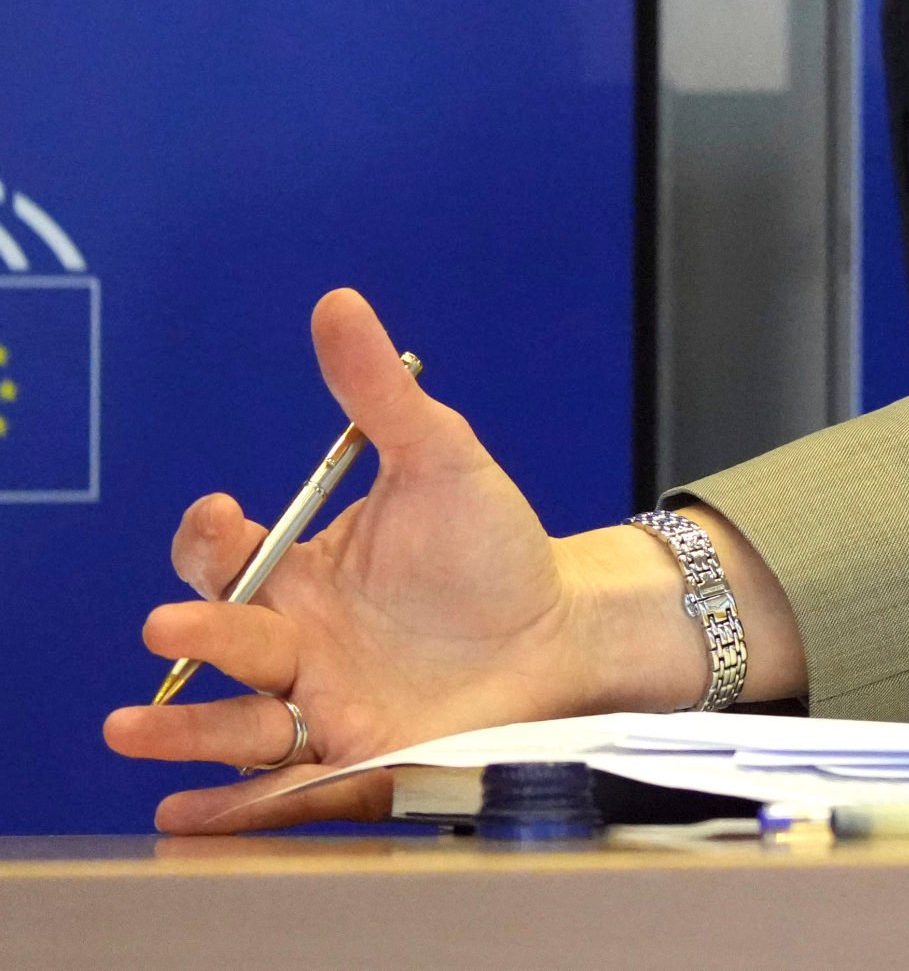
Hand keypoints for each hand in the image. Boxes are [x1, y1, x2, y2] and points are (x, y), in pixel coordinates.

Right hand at [99, 288, 784, 832]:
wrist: (561, 627)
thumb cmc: (492, 547)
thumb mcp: (441, 462)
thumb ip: (381, 395)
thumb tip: (338, 304)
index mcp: (299, 571)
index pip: (226, 554)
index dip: (212, 538)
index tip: (222, 517)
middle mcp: (291, 641)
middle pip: (222, 638)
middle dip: (194, 633)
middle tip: (172, 630)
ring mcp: (315, 704)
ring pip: (232, 720)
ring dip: (180, 730)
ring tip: (129, 733)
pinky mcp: (352, 758)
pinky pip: (282, 788)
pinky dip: (230, 809)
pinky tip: (183, 821)